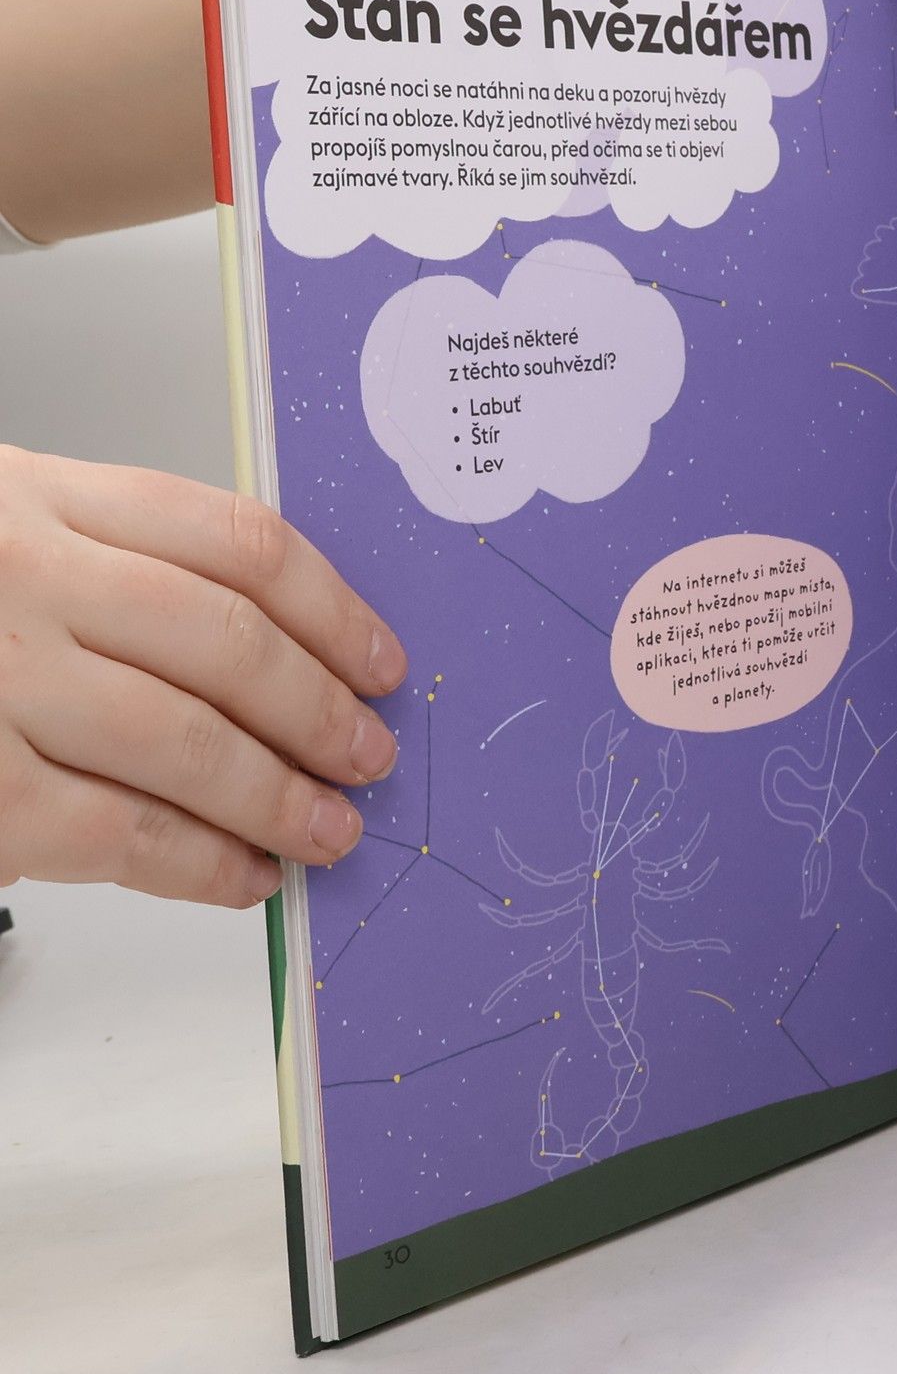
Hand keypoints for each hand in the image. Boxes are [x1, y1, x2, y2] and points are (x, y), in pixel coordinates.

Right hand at [0, 446, 405, 906]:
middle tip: (370, 756)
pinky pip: (117, 833)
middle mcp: (19, 574)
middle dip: (320, 711)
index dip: (334, 610)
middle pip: (227, 641)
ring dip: (279, 797)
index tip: (382, 662)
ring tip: (330, 831)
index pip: (236, 541)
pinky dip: (200, 864)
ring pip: (184, 740)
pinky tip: (247, 878)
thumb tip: (278, 656)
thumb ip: (114, 561)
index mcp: (39, 495)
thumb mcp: (4, 528)